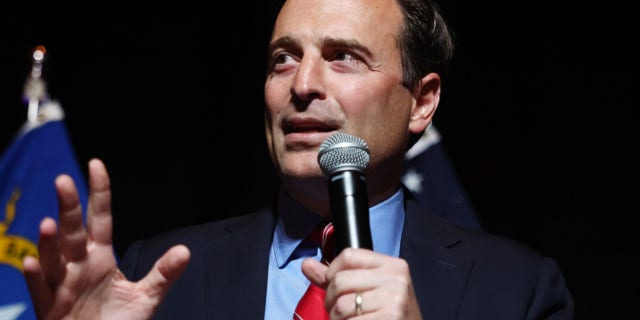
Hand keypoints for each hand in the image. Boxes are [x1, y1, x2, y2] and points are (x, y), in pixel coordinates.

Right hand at [22, 158, 190, 319]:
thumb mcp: (146, 297)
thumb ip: (163, 273)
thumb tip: (185, 250)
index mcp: (100, 259)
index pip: (100, 219)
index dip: (99, 193)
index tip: (96, 165)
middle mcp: (79, 267)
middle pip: (73, 232)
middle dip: (68, 207)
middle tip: (64, 181)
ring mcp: (62, 287)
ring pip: (53, 259)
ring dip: (49, 242)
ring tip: (49, 223)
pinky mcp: (51, 310)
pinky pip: (41, 292)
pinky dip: (36, 278)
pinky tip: (35, 263)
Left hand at [301, 248, 421, 319]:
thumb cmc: (388, 314)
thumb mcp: (369, 289)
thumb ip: (337, 276)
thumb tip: (306, 264)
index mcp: (392, 265)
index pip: (348, 255)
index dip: (332, 273)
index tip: (336, 288)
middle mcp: (396, 278)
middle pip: (340, 281)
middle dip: (331, 301)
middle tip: (341, 312)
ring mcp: (394, 299)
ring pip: (341, 306)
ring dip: (337, 319)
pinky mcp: (390, 318)